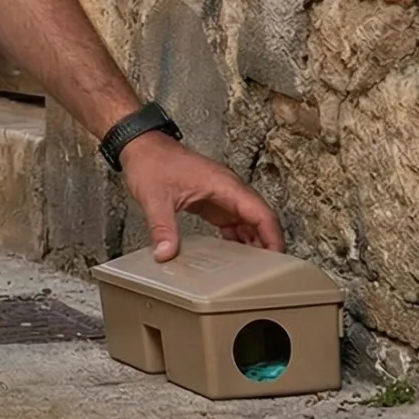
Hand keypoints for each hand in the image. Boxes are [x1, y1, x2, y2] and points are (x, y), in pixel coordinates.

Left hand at [118, 133, 285, 260]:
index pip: (262, 213)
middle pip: (260, 218)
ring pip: (248, 221)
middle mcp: (228, 188)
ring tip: (254, 270)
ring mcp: (220, 194)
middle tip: (268, 273)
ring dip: (253, 242)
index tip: (278, 260)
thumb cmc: (151, 160)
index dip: (273, 237)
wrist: (140, 145)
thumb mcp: (155, 198)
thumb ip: (162, 228)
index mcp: (225, 184)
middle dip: (267, 244)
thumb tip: (166, 254)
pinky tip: (234, 255)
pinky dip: (237, 238)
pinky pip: (232, 221)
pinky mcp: (210, 200)